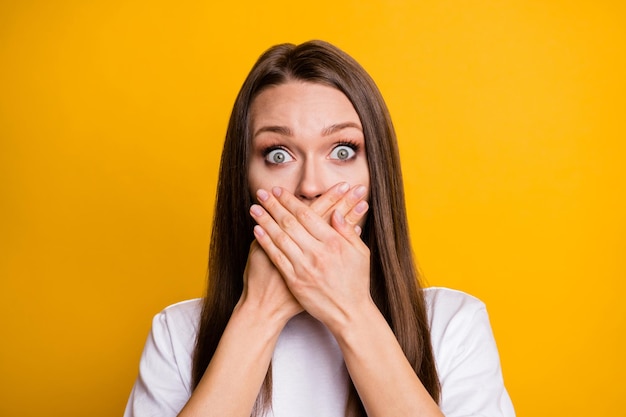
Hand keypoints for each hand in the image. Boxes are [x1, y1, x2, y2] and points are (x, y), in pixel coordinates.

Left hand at [249, 185, 370, 329]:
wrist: (348, 313)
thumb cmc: (356, 282)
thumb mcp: (361, 254)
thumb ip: (348, 232)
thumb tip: (337, 213)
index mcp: (334, 242)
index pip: (307, 215)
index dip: (291, 201)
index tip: (279, 191)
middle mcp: (318, 252)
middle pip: (290, 222)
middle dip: (274, 205)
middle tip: (262, 193)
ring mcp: (305, 267)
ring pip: (280, 238)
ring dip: (265, 220)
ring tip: (254, 208)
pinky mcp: (295, 281)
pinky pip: (277, 258)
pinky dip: (266, 243)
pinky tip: (257, 231)